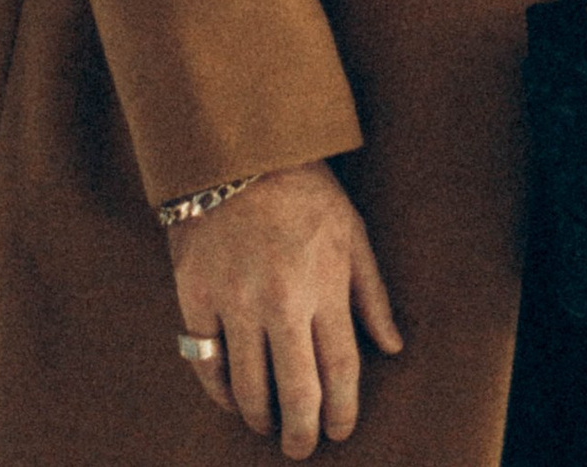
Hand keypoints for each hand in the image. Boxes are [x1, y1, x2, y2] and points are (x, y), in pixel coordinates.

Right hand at [171, 160, 401, 454]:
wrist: (238, 149)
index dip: (342, 412)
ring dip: (260, 417)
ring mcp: (234, 302)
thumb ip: (372, 294)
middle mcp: (281, 301)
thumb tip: (391, 347)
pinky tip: (232, 398)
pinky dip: (220, 391)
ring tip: (268, 424)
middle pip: (296, 392)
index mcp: (325, 284)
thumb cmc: (305, 191)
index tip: (340, 431)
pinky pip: (205, 363)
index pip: (340, 371)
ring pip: (248, 387)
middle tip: (301, 447)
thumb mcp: (352, 231)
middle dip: (301, 432)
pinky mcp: (195, 298)